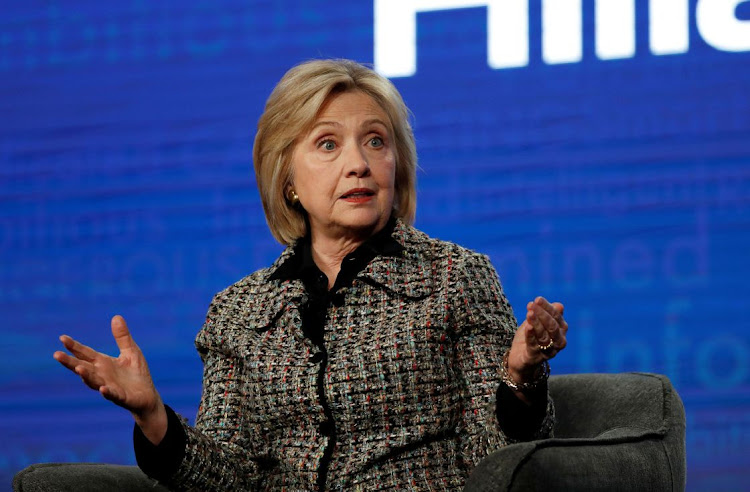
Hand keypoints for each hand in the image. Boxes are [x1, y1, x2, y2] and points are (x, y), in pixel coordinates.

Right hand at [53, 315, 166, 442]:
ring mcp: (109, 386)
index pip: (85, 353)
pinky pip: (112, 395)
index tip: (62, 338)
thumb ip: (122, 337)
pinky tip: (103, 389)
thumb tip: (116, 316)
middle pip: (83, 368)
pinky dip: (107, 392)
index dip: (74, 346)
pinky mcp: (121, 397)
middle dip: (70, 362)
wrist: (148, 396)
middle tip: (56, 355)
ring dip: (86, 376)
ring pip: (94, 382)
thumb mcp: (131, 351)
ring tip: (78, 368)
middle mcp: (102, 375)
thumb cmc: (136, 373)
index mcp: (103, 363)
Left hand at [507, 297, 567, 383]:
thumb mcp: (538, 323)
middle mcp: (557, 343)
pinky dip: (531, 336)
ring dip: (536, 323)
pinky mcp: (535, 358)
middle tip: (531, 305)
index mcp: (560, 332)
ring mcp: (548, 352)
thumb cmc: (531, 338)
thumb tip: (559, 305)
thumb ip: (547, 314)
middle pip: (552, 327)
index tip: (537, 299)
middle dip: (542, 314)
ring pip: (544, 336)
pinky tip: (528, 327)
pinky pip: (534, 346)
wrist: (520, 359)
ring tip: (529, 313)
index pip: (556, 317)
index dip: (547, 307)